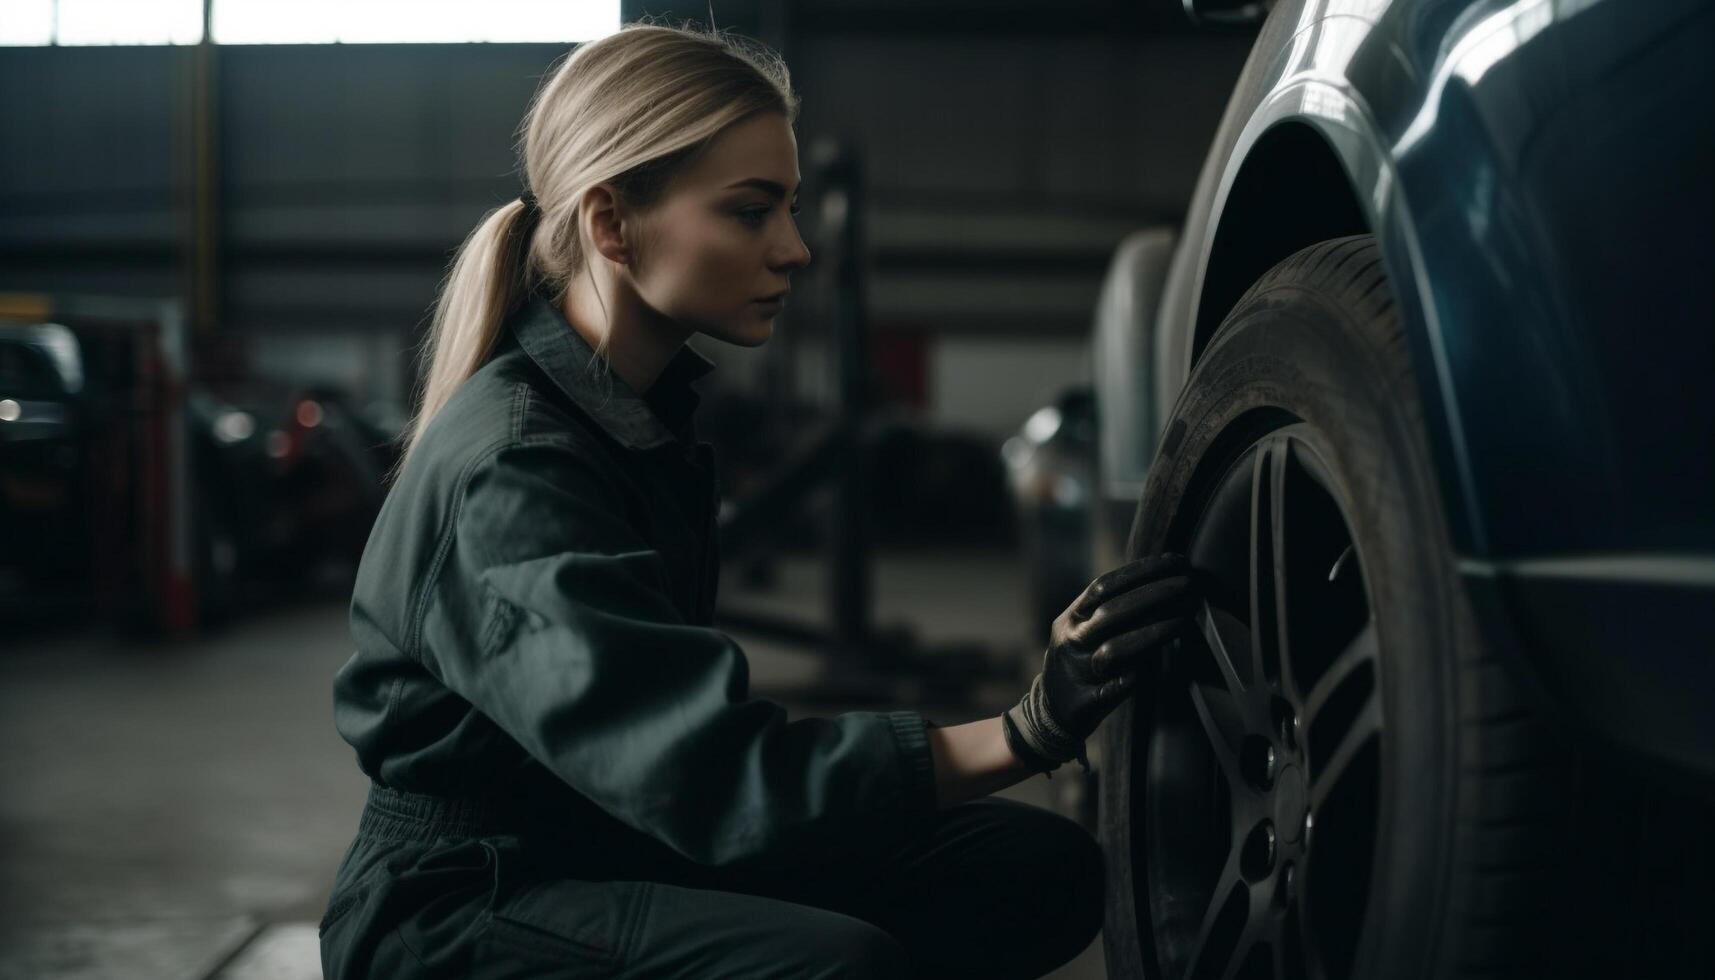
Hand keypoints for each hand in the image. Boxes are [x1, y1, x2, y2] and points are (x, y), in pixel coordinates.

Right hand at [1003, 553, 1194, 772]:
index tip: (1176, 561)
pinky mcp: (1086, 703)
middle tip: (1189, 584)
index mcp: (1071, 618)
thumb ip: (1113, 606)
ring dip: (1154, 633)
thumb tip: (1166, 577)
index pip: (1104, 585)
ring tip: (1186, 619)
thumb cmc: (1083, 659)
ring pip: (1114, 650)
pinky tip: (1155, 668)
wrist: (1052, 709)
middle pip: (1112, 612)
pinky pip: (1112, 690)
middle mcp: (1071, 641)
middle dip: (1154, 595)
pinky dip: (1132, 679)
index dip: (1141, 571)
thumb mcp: (1084, 627)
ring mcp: (1077, 672)